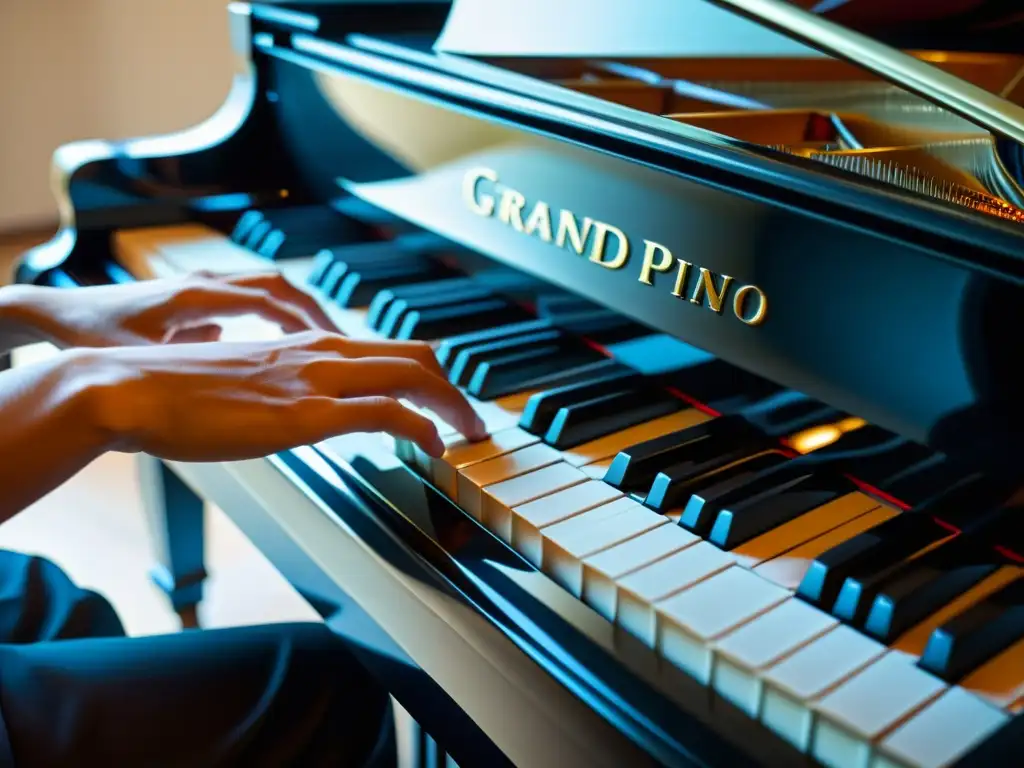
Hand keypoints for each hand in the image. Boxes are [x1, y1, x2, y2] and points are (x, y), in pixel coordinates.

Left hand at [11, 271, 337, 347]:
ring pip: (261, 293)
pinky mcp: (188, 303)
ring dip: (293, 315)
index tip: (339, 343)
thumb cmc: (91, 337)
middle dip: (314, 314)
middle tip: (345, 342)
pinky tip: (269, 348)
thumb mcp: (145, 360)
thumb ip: (193, 363)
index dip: (310, 321)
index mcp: (196, 294)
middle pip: (276, 288)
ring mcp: (196, 290)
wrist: (52, 316)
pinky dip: (266, 320)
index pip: (271, 298)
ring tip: (320, 344)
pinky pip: (241, 303)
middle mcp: (201, 285)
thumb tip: (238, 362)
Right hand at [75, 331, 486, 460]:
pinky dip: (423, 427)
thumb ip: (275, 389)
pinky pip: (387, 412)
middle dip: (453, 387)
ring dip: (451, 405)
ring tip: (467, 433)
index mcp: (305, 345)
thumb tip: (288, 408)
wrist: (128, 389)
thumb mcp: (240, 384)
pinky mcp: (305, 411)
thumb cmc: (173, 392)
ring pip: (413, 374)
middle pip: (415, 355)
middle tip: (471, 418)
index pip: (387, 350)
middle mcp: (320, 352)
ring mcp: (315, 378)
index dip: (425, 373)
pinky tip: (435, 447)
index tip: (442, 399)